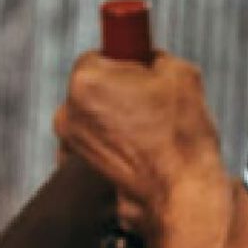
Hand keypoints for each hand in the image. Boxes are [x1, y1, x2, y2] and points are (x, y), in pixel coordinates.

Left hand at [53, 51, 222, 211]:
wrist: (180, 192)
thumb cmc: (180, 134)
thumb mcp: (180, 72)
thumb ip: (155, 56)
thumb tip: (148, 59)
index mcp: (86, 80)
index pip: (100, 55)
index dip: (125, 62)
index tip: (143, 73)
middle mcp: (67, 111)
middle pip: (93, 86)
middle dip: (118, 90)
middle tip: (151, 102)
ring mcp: (69, 142)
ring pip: (94, 114)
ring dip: (115, 116)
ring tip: (150, 131)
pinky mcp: (78, 167)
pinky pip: (94, 140)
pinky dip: (112, 141)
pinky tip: (139, 150)